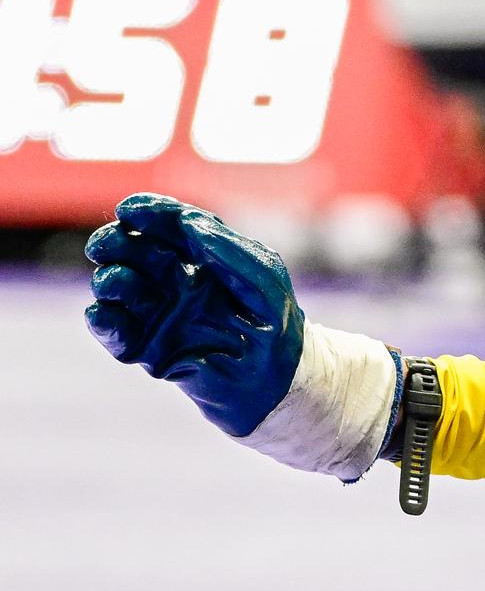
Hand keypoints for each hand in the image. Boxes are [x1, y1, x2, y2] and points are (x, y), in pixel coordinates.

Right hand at [84, 193, 304, 436]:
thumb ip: (232, 251)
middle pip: (132, 250)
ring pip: (117, 286)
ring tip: (114, 281)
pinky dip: (103, 322)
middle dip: (114, 242)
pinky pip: (115, 332)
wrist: (276, 381)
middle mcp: (171, 278)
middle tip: (104, 245)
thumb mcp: (265, 279)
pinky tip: (102, 312)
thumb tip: (190, 223)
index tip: (129, 209)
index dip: (147, 212)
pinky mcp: (146, 347)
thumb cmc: (275, 323)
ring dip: (109, 280)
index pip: (167, 225)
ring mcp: (156, 311)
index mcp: (199, 255)